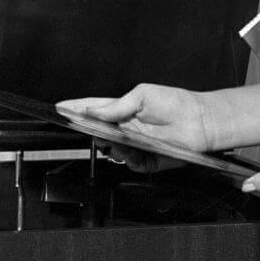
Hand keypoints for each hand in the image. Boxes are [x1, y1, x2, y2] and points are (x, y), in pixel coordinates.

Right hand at [57, 84, 209, 172]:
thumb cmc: (176, 102)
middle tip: (98, 131)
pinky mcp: (147, 161)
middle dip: (94, 133)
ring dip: (114, 148)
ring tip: (123, 141)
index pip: (93, 109)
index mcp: (123, 109)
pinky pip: (130, 165)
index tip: (59, 108)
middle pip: (98, 134)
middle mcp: (126, 128)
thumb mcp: (143, 95)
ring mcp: (135, 145)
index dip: (75, 109)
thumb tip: (92, 109)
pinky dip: (131, 160)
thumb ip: (116, 105)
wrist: (200, 121)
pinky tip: (138, 152)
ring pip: (112, 152)